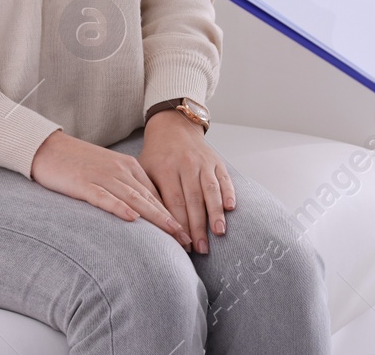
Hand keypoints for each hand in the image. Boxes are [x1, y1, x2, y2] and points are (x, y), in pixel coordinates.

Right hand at [28, 130, 188, 242]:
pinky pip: (105, 197)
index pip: (156, 194)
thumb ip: (125, 188)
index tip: (187, 232)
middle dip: (171, 220)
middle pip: (151, 198)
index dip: (172, 214)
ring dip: (156, 217)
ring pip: (135, 199)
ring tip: (173, 233)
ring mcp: (103, 177)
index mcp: (128, 167)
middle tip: (189, 240)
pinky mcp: (84, 184)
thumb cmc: (77, 164)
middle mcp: (121, 171)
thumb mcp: (108, 172)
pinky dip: (120, 208)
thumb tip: (141, 213)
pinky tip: (132, 219)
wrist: (48, 148)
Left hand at [138, 109, 236, 253]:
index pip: (174, 202)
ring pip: (210, 190)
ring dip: (215, 212)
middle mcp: (185, 165)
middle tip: (201, 249)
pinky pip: (224, 178)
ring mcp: (202, 162)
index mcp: (165, 169)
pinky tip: (230, 208)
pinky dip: (228, 193)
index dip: (178, 224)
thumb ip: (148, 194)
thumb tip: (151, 225)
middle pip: (193, 200)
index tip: (181, 244)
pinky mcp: (216, 160)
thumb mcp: (144, 170)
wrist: (173, 127)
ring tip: (218, 233)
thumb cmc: (156, 155)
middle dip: (197, 226)